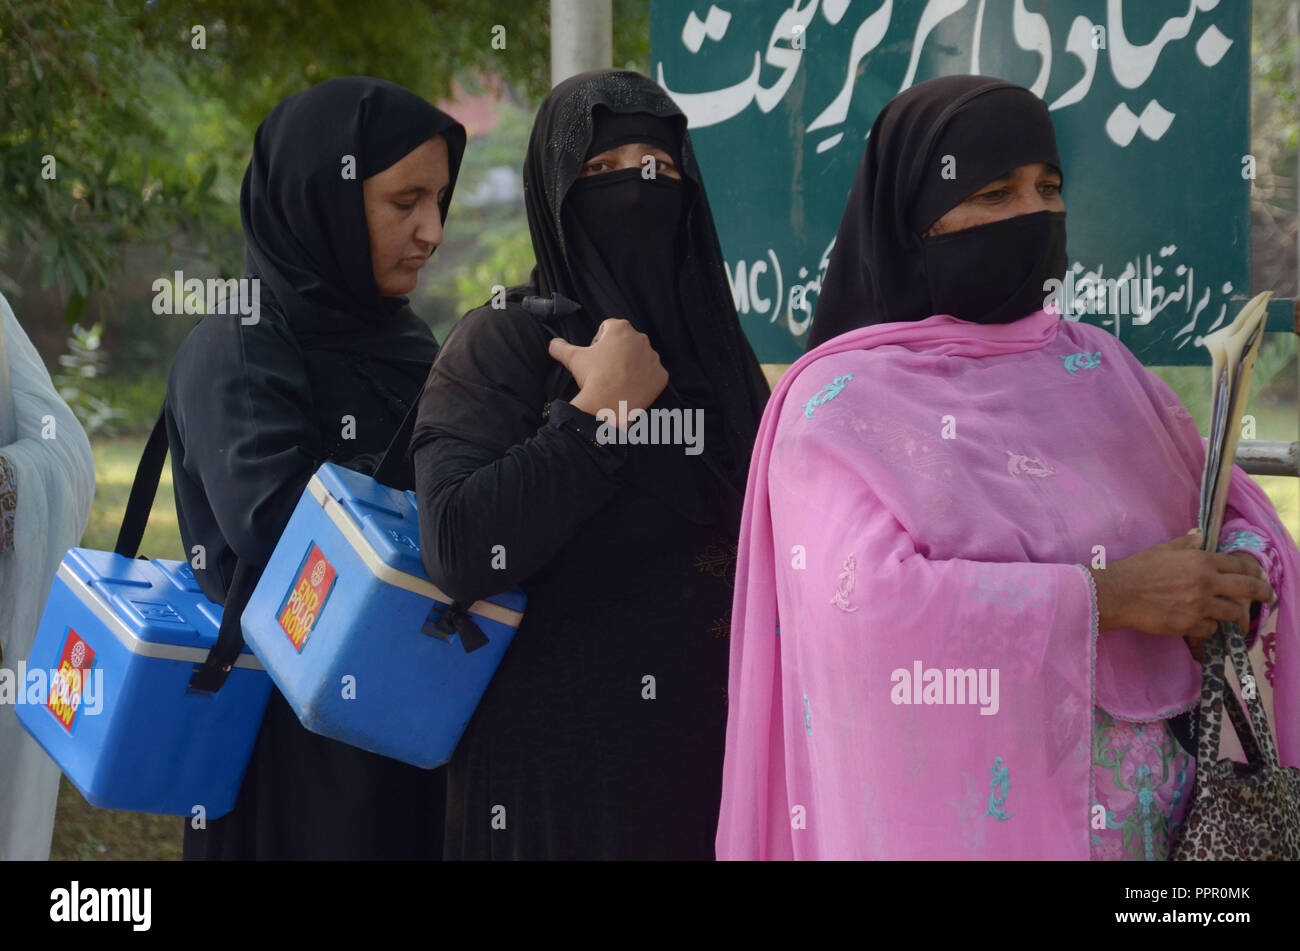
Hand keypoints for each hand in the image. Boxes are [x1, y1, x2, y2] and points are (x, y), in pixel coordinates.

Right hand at [547, 318, 668, 416]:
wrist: (607, 406)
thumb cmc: (592, 378)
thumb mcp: (572, 358)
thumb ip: (560, 346)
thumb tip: (552, 343)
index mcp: (620, 328)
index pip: (608, 329)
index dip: (599, 343)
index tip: (596, 358)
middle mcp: (641, 338)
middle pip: (626, 342)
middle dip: (617, 353)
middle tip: (606, 371)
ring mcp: (653, 358)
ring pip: (641, 358)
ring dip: (632, 366)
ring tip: (618, 380)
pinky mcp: (661, 375)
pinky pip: (653, 375)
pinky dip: (644, 381)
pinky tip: (631, 388)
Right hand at [1088, 531, 1275, 656]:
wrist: (1118, 593)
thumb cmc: (1137, 568)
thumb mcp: (1162, 550)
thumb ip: (1185, 544)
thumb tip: (1199, 535)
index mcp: (1200, 560)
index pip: (1238, 564)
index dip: (1253, 571)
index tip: (1259, 576)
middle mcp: (1205, 582)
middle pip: (1247, 589)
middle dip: (1263, 593)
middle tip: (1268, 597)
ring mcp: (1198, 605)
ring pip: (1231, 613)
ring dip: (1231, 615)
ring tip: (1228, 616)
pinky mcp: (1189, 624)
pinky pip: (1211, 630)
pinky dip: (1208, 628)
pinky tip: (1199, 624)